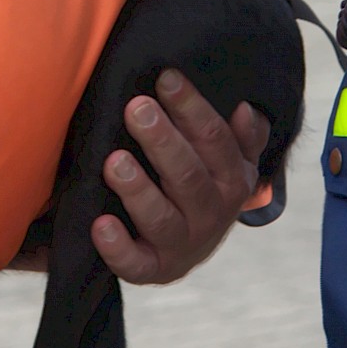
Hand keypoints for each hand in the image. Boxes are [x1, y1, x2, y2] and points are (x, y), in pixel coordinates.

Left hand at [91, 70, 270, 284]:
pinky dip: (118, 248)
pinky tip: (100, 224)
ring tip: (114, 162)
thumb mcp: (228, 161)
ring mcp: (181, 245)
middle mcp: (210, 214)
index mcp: (232, 180)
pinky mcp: (150, 269)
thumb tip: (246, 109)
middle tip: (137, 108)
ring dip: (138, 190)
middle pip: (188, 176)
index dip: (192, 108)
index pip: (215, 140)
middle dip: (163, 141)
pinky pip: (135, 265)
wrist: (187, 248)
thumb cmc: (201, 184)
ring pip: (162, 219)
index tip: (165, 78)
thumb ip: (242, 137)